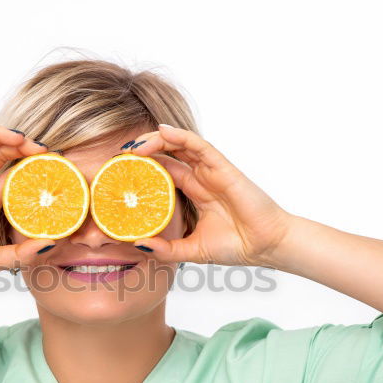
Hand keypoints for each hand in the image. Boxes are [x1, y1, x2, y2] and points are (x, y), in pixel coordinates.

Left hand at [127, 125, 294, 267]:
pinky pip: (198, 145)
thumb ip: (165, 249)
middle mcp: (200, 178)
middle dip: (141, 153)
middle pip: (166, 156)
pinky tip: (161, 132)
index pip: (161, 174)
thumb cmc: (236, 246)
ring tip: (132, 147)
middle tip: (117, 158)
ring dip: (154, 141)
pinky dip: (180, 136)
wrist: (266, 246)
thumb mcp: (191, 250)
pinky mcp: (222, 167)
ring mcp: (210, 170)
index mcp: (193, 193)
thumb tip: (137, 244)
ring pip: (179, 145)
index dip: (140, 171)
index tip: (116, 175)